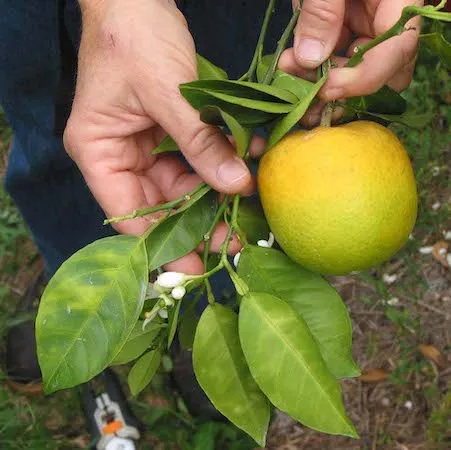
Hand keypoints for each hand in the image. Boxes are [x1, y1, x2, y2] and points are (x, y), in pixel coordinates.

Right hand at [65, 0, 260, 273]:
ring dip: (211, 197)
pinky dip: (216, 169)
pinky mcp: (165, 135)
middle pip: (157, 207)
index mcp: (99, 152)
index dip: (161, 245)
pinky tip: (242, 174)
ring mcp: (143, 148)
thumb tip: (236, 186)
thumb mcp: (169, 92)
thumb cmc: (135, 36)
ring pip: (179, 188)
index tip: (196, 266)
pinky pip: (191, 163)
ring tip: (244, 212)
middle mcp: (118, 157)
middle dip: (195, 222)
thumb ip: (201, 142)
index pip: (128, 215)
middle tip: (233, 239)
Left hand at [280, 0, 423, 100]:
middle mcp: (386, 15)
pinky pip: (333, 58)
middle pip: (385, 70)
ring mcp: (365, 23)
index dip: (364, 79)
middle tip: (309, 91)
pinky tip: (289, 63)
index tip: (326, 89)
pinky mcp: (344, 27)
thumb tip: (309, 59)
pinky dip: (311, 68)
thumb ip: (321, 11)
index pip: (397, 50)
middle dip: (346, 87)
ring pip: (355, 71)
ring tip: (289, 72)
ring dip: (322, 81)